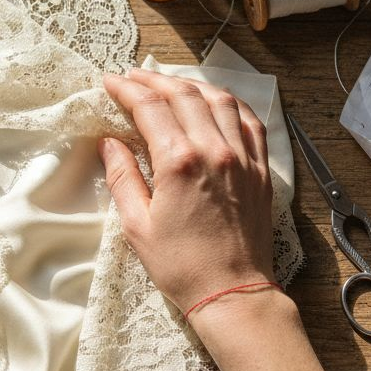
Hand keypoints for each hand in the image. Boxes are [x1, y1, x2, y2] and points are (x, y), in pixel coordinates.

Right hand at [99, 68, 275, 315]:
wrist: (232, 293)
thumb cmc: (181, 266)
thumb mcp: (136, 225)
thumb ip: (122, 177)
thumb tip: (109, 143)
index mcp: (180, 163)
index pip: (150, 107)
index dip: (127, 90)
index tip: (111, 82)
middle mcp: (215, 151)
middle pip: (184, 95)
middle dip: (155, 80)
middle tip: (133, 77)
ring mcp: (243, 158)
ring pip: (219, 100)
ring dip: (191, 85)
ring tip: (170, 83)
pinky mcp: (260, 170)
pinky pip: (250, 121)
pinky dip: (230, 103)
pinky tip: (216, 101)